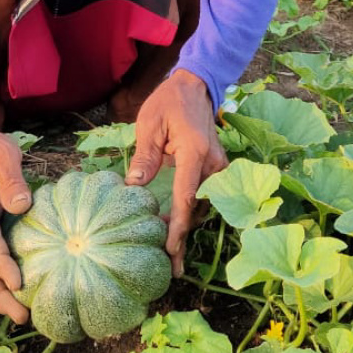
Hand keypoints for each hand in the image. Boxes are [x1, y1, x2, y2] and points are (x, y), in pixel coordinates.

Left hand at [125, 69, 228, 276]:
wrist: (195, 87)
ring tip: (167, 250)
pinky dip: (191, 211)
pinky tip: (175, 226)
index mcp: (195, 153)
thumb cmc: (169, 102)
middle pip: (197, 208)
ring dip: (186, 224)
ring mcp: (218, 168)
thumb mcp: (149, 124)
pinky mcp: (217, 169)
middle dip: (182, 235)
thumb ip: (144, 156)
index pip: (186, 198)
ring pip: (203, 205)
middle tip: (169, 265)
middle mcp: (213, 165)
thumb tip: (134, 187)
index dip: (177, 228)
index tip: (169, 250)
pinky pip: (205, 196)